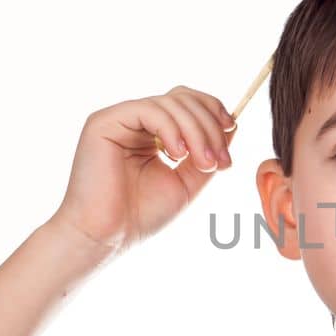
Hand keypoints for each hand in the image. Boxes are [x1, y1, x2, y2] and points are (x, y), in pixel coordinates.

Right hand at [47, 87, 238, 258]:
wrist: (107, 237)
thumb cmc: (140, 215)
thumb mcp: (187, 182)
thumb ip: (206, 153)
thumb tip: (232, 126)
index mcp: (153, 133)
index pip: (188, 104)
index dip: (214, 115)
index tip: (229, 144)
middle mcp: (135, 121)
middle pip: (183, 98)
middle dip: (210, 126)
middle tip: (219, 162)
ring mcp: (119, 119)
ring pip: (170, 103)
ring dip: (197, 132)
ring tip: (203, 164)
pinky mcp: (104, 122)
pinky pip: (149, 110)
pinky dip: (171, 129)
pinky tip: (177, 155)